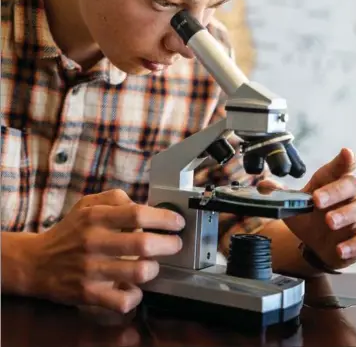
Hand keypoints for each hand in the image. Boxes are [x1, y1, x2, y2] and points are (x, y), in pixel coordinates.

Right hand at [30, 190, 184, 312]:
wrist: (36, 263)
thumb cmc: (69, 231)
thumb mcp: (87, 204)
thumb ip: (116, 198)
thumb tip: (144, 205)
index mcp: (95, 217)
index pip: (137, 213)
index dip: (163, 218)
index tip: (177, 222)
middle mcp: (93, 241)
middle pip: (143, 242)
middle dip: (169, 244)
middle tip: (175, 244)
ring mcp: (91, 269)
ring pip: (139, 271)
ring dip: (154, 268)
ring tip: (153, 264)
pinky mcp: (89, 294)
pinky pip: (123, 300)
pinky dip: (135, 295)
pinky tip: (134, 287)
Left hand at [284, 148, 355, 269]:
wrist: (317, 244)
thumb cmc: (309, 217)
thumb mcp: (292, 204)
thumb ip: (279, 193)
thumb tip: (263, 186)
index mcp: (330, 182)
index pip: (340, 168)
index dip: (344, 161)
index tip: (345, 153)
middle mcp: (348, 196)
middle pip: (350, 186)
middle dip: (334, 191)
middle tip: (317, 200)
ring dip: (344, 216)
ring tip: (329, 222)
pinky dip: (352, 244)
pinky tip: (340, 248)